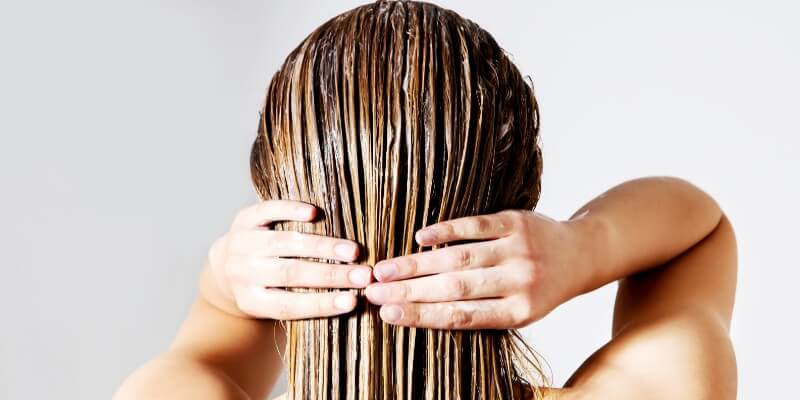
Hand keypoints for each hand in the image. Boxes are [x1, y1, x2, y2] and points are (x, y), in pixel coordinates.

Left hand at [206, 200, 373, 319]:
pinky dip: (290, 211)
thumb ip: (303, 301)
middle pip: (291, 274)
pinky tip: (314, 213)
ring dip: (322, 247)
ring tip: (352, 251)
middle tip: (364, 275)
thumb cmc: (264, 289)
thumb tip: (352, 301)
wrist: (223, 268)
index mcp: (251, 301)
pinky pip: (267, 212)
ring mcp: (242, 244)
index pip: (289, 306)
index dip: (322, 304)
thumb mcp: (273, 303)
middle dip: (331, 275)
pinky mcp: (243, 219)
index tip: (353, 301)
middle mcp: (243, 273)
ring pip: (285, 243)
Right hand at [365, 209, 591, 328]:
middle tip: (371, 291)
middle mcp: (519, 282)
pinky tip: (419, 237)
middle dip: (408, 291)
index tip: (387, 315)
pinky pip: (475, 226)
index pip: (461, 317)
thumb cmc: (539, 289)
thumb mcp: (518, 310)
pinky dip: (445, 230)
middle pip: (454, 288)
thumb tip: (419, 314)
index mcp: (518, 312)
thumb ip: (478, 312)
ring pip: (459, 258)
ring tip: (384, 269)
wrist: (581, 254)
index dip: (421, 316)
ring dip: (417, 264)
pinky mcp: (516, 222)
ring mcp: (517, 249)